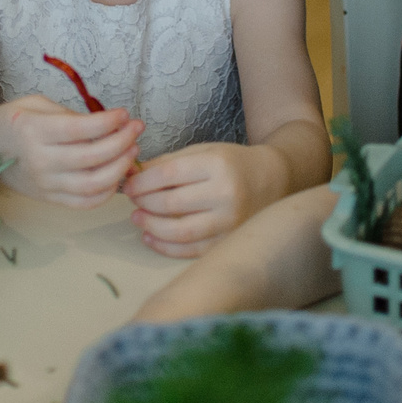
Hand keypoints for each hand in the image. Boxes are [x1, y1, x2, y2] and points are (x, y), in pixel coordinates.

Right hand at [0, 95, 144, 206]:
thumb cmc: (11, 121)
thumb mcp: (36, 104)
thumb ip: (69, 115)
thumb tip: (105, 125)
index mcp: (35, 131)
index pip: (80, 129)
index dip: (108, 123)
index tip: (125, 114)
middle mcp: (40, 161)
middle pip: (91, 157)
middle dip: (122, 143)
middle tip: (136, 129)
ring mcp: (45, 184)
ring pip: (93, 184)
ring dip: (120, 168)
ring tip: (132, 151)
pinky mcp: (49, 199)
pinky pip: (84, 202)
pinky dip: (107, 192)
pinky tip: (117, 175)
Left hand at [124, 141, 280, 257]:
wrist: (273, 181)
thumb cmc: (232, 164)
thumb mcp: (204, 152)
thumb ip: (168, 162)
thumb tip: (133, 174)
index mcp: (217, 165)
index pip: (169, 174)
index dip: (142, 181)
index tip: (128, 184)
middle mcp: (225, 194)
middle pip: (171, 203)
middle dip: (143, 202)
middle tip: (131, 200)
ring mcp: (229, 222)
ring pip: (179, 231)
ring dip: (151, 226)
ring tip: (137, 218)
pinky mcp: (228, 242)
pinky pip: (190, 250)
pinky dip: (165, 246)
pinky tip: (151, 237)